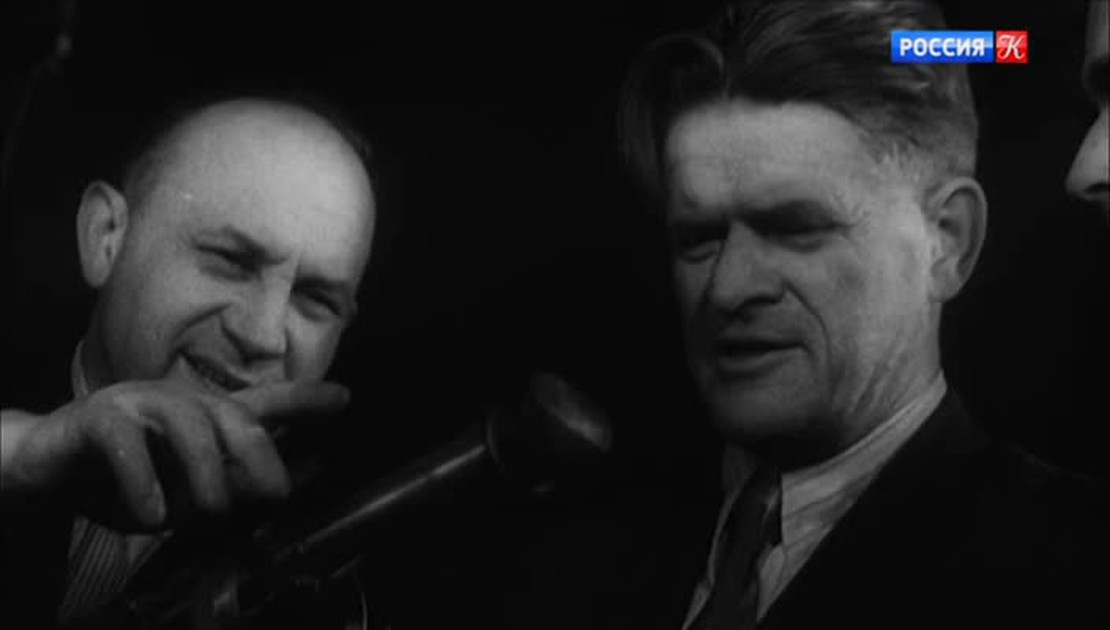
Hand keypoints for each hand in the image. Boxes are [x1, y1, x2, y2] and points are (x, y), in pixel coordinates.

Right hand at [0, 380, 347, 531]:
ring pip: (188, 423)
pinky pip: (126, 443)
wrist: (49, 473)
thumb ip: (229, 487)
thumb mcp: (184, 492)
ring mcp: (138, 404)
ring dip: (205, 472)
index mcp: (205, 418)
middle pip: (235, 417)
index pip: (263, 406)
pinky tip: (152, 513)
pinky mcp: (96, 419)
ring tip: (209, 512)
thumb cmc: (124, 480)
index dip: (304, 401)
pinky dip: (143, 482)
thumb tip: (276, 490)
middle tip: (273, 496)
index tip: (345, 398)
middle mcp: (179, 402)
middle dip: (260, 457)